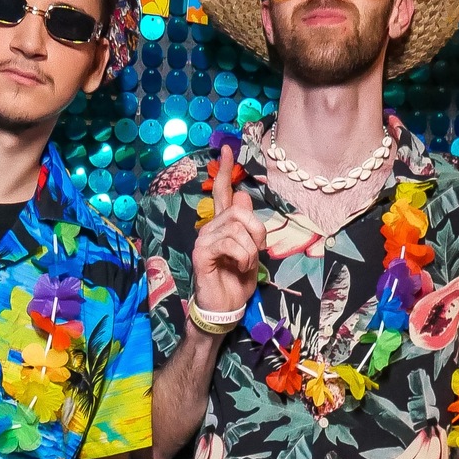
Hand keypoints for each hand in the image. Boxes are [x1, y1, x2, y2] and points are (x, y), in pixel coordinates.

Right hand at [192, 144, 266, 317]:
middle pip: (239, 211)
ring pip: (237, 228)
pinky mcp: (201, 253)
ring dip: (250, 250)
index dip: (225, 171)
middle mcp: (210, 228)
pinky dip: (242, 257)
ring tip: (245, 265)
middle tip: (256, 252)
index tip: (228, 149)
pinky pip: (229, 243)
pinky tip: (238, 268)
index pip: (223, 193)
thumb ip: (248, 226)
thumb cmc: (236, 282)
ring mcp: (204, 240)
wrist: (224, 309)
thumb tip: (242, 195)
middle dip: (256, 232)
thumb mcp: (251, 252)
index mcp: (222, 226)